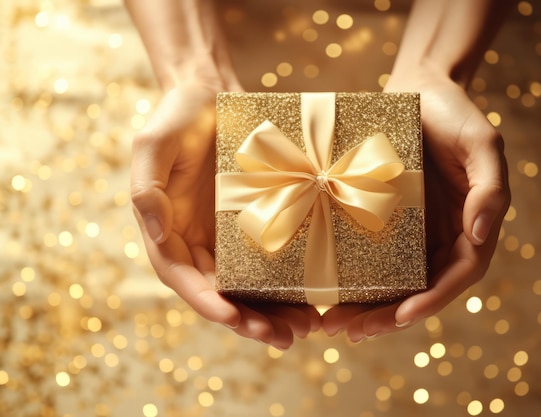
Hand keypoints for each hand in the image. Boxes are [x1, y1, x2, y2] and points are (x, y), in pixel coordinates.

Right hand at [130, 82, 320, 348]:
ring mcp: (225, 238)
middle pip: (220, 293)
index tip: (233, 318)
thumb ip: (147, 189)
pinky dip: (286, 285)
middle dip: (249, 320)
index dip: (206, 302)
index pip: (183, 277)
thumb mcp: (153, 145)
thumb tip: (155, 234)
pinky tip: (312, 298)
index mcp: (167, 230)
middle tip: (282, 338)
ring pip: (247, 287)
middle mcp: (196, 242)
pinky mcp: (252, 226)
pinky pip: (268, 263)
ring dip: (273, 312)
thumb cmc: (178, 116)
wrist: (210, 94)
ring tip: (305, 329)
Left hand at [322, 69, 509, 341]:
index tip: (401, 316)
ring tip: (329, 325)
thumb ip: (490, 188)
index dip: (432, 300)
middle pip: (419, 289)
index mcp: (470, 225)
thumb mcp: (482, 143)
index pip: (457, 275)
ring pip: (392, 281)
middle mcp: (441, 235)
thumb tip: (481, 235)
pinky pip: (370, 255)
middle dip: (387, 316)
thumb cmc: (453, 112)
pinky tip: (325, 288)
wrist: (417, 86)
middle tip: (349, 332)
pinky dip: (353, 277)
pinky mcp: (384, 219)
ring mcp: (412, 230)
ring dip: (365, 307)